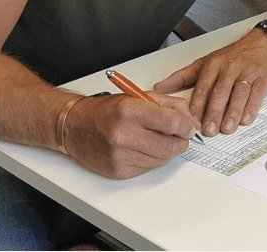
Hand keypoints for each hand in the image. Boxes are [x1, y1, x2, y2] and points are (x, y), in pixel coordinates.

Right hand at [64, 92, 199, 178]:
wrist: (74, 126)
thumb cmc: (106, 111)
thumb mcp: (139, 97)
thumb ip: (170, 105)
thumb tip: (192, 120)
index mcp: (131, 111)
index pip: (172, 123)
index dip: (186, 126)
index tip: (188, 127)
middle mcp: (124, 134)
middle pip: (171, 146)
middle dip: (181, 141)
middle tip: (179, 136)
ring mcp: (120, 155)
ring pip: (162, 159)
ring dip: (166, 151)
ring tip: (157, 139)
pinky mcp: (118, 170)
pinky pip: (148, 168)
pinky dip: (151, 159)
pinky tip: (142, 148)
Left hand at [154, 30, 266, 135]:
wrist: (261, 43)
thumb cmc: (232, 55)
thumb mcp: (204, 62)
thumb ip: (182, 77)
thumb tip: (159, 88)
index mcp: (213, 65)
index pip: (202, 87)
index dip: (197, 105)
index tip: (191, 121)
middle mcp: (230, 68)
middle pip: (220, 92)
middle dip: (214, 113)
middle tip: (209, 130)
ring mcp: (247, 73)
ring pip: (238, 94)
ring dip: (233, 113)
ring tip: (227, 128)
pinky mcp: (263, 78)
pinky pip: (256, 94)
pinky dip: (251, 108)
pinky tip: (246, 119)